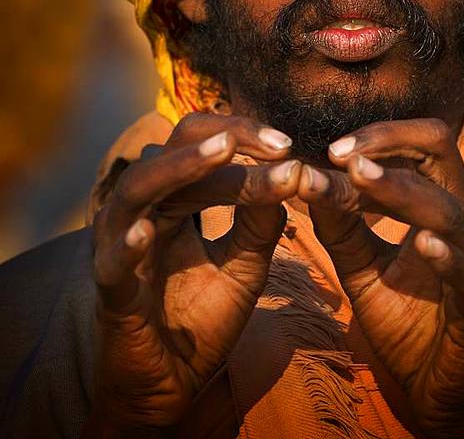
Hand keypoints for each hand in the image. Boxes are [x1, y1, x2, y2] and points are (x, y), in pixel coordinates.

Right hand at [86, 113, 301, 433]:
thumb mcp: (245, 265)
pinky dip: (126, 246)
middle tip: (276, 143)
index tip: (290, 145)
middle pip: (170, 151)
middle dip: (223, 139)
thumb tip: (291, 171)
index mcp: (172, 199)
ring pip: (136, 191)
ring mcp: (120, 249)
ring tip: (222, 152)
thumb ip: (262, 222)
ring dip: (179, 169)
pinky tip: (147, 232)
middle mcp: (142, 212)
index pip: (203, 146)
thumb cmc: (202, 320)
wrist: (172, 388)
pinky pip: (112, 266)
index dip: (245, 137)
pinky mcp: (111, 296)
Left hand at [297, 118, 463, 437]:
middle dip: (387, 144)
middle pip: (438, 149)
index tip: (330, 150)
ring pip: (446, 208)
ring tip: (359, 179)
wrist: (442, 393)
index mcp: (445, 203)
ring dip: (399, 192)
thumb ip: (340, 227)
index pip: (421, 143)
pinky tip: (423, 244)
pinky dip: (446, 256)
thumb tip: (306, 179)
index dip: (377, 138)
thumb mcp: (364, 268)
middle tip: (339, 155)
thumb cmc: (409, 321)